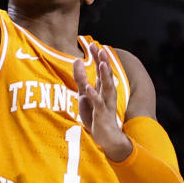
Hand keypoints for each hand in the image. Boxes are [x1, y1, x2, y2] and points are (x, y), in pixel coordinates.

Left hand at [73, 43, 131, 161]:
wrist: (106, 138)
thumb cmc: (95, 116)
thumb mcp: (85, 94)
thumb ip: (81, 78)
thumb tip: (76, 60)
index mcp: (103, 88)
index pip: (101, 69)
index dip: (98, 57)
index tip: (92, 44)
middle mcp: (107, 93)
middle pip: (106, 75)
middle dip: (103, 61)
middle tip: (100, 48)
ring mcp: (106, 104)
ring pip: (107, 87)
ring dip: (104, 75)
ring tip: (101, 63)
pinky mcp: (102, 115)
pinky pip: (98, 104)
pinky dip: (94, 96)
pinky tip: (89, 88)